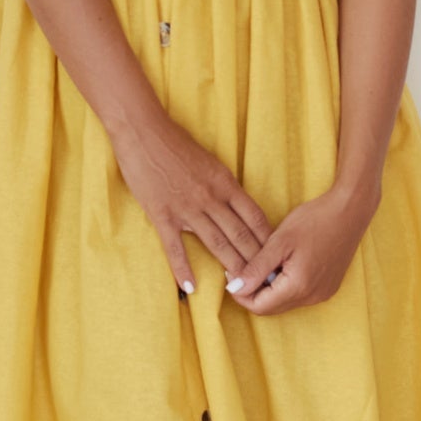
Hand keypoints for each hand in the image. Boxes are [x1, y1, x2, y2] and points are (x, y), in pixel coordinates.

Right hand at [111, 111, 271, 292]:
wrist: (144, 131)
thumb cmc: (175, 142)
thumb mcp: (210, 161)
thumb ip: (223, 184)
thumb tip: (236, 204)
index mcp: (225, 182)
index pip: (255, 217)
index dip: (268, 239)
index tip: (277, 256)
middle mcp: (212, 198)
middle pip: (241, 235)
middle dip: (257, 261)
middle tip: (268, 281)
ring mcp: (187, 208)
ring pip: (216, 244)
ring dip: (231, 268)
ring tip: (242, 289)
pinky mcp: (163, 215)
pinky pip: (175, 248)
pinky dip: (183, 269)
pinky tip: (190, 288)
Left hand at [222, 182, 380, 316]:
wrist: (350, 211)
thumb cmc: (315, 220)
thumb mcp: (279, 241)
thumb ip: (256, 268)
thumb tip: (235, 288)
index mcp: (298, 286)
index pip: (259, 307)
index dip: (241, 294)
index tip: (233, 273)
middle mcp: (312, 297)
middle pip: (271, 308)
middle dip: (253, 292)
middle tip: (244, 267)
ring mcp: (323, 294)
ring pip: (284, 302)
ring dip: (269, 289)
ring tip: (264, 262)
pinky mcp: (328, 288)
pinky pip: (299, 295)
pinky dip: (285, 286)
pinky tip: (283, 264)